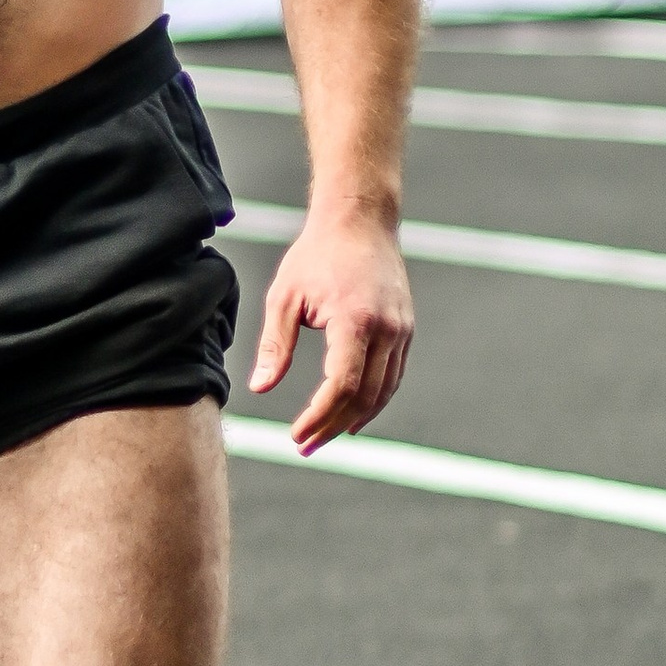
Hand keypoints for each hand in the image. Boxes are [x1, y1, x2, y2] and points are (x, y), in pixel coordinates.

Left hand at [247, 204, 413, 452]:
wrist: (359, 219)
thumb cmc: (316, 255)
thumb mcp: (285, 296)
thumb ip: (275, 344)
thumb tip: (260, 387)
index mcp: (355, 320)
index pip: (341, 385)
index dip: (319, 417)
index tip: (296, 435)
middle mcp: (386, 328)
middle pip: (365, 396)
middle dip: (334, 426)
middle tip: (305, 445)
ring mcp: (401, 329)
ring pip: (384, 391)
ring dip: (355, 419)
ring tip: (326, 436)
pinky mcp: (405, 327)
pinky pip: (393, 375)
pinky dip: (374, 399)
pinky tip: (353, 414)